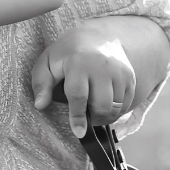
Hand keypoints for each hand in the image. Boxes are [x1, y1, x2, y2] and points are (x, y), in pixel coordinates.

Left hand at [31, 22, 137, 137]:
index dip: (77, 116)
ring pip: (116, 107)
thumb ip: (41, 84)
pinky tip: (105, 107)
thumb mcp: (47, 63)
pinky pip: (127, 104)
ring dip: (104, 117)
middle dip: (92, 118)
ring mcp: (119, 71)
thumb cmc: (67, 53)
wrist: (96, 37)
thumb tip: (39, 105)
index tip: (78, 132)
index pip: (79, 95)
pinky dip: (116, 112)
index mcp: (79, 62)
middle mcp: (103, 66)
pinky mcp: (130, 77)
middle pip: (101, 105)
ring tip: (93, 112)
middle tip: (84, 117)